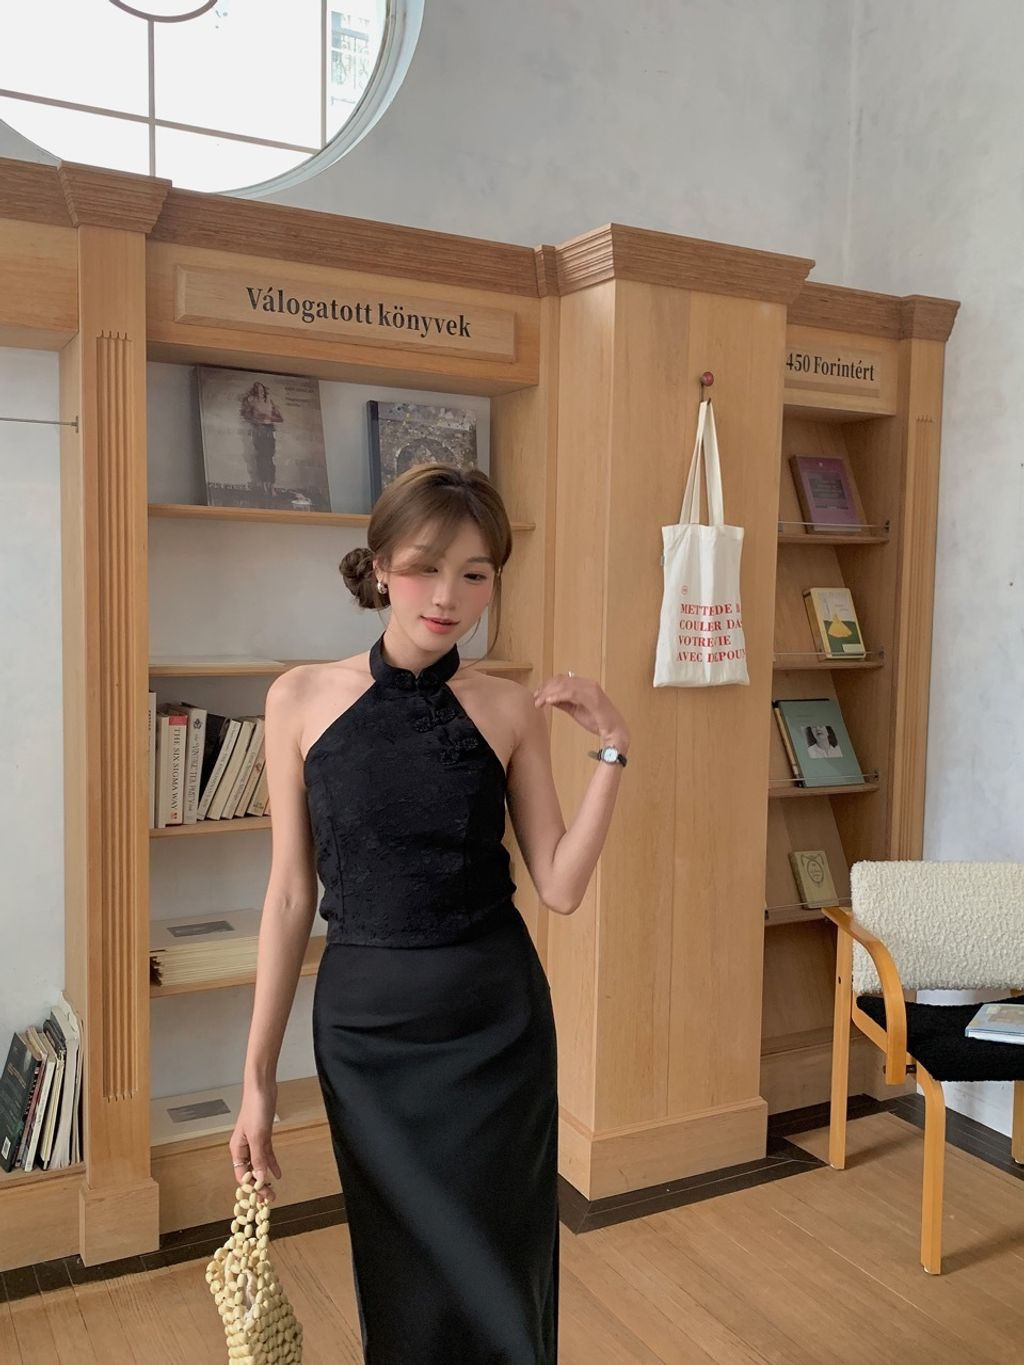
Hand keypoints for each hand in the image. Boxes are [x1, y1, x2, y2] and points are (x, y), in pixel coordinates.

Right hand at [230, 1080, 280, 1205]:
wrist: (262, 1087)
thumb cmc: (255, 1108)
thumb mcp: (258, 1136)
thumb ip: (259, 1158)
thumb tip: (261, 1179)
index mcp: (237, 1149)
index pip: (242, 1176)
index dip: (251, 1188)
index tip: (261, 1199)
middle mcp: (244, 1148)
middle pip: (250, 1172)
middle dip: (259, 1186)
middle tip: (269, 1199)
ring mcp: (254, 1142)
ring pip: (259, 1165)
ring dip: (265, 1177)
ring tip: (273, 1191)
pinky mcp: (263, 1136)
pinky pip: (266, 1155)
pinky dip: (271, 1164)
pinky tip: (277, 1174)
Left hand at [532, 672, 628, 749]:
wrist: (614, 731)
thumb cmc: (597, 721)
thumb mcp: (575, 710)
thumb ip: (564, 703)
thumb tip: (549, 698)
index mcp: (584, 685)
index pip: (561, 679)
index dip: (547, 685)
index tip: (537, 695)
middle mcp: (587, 683)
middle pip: (560, 680)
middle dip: (545, 689)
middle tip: (536, 699)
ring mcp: (591, 689)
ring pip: (564, 685)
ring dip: (548, 693)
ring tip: (539, 702)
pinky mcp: (592, 697)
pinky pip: (571, 693)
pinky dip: (558, 696)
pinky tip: (549, 702)